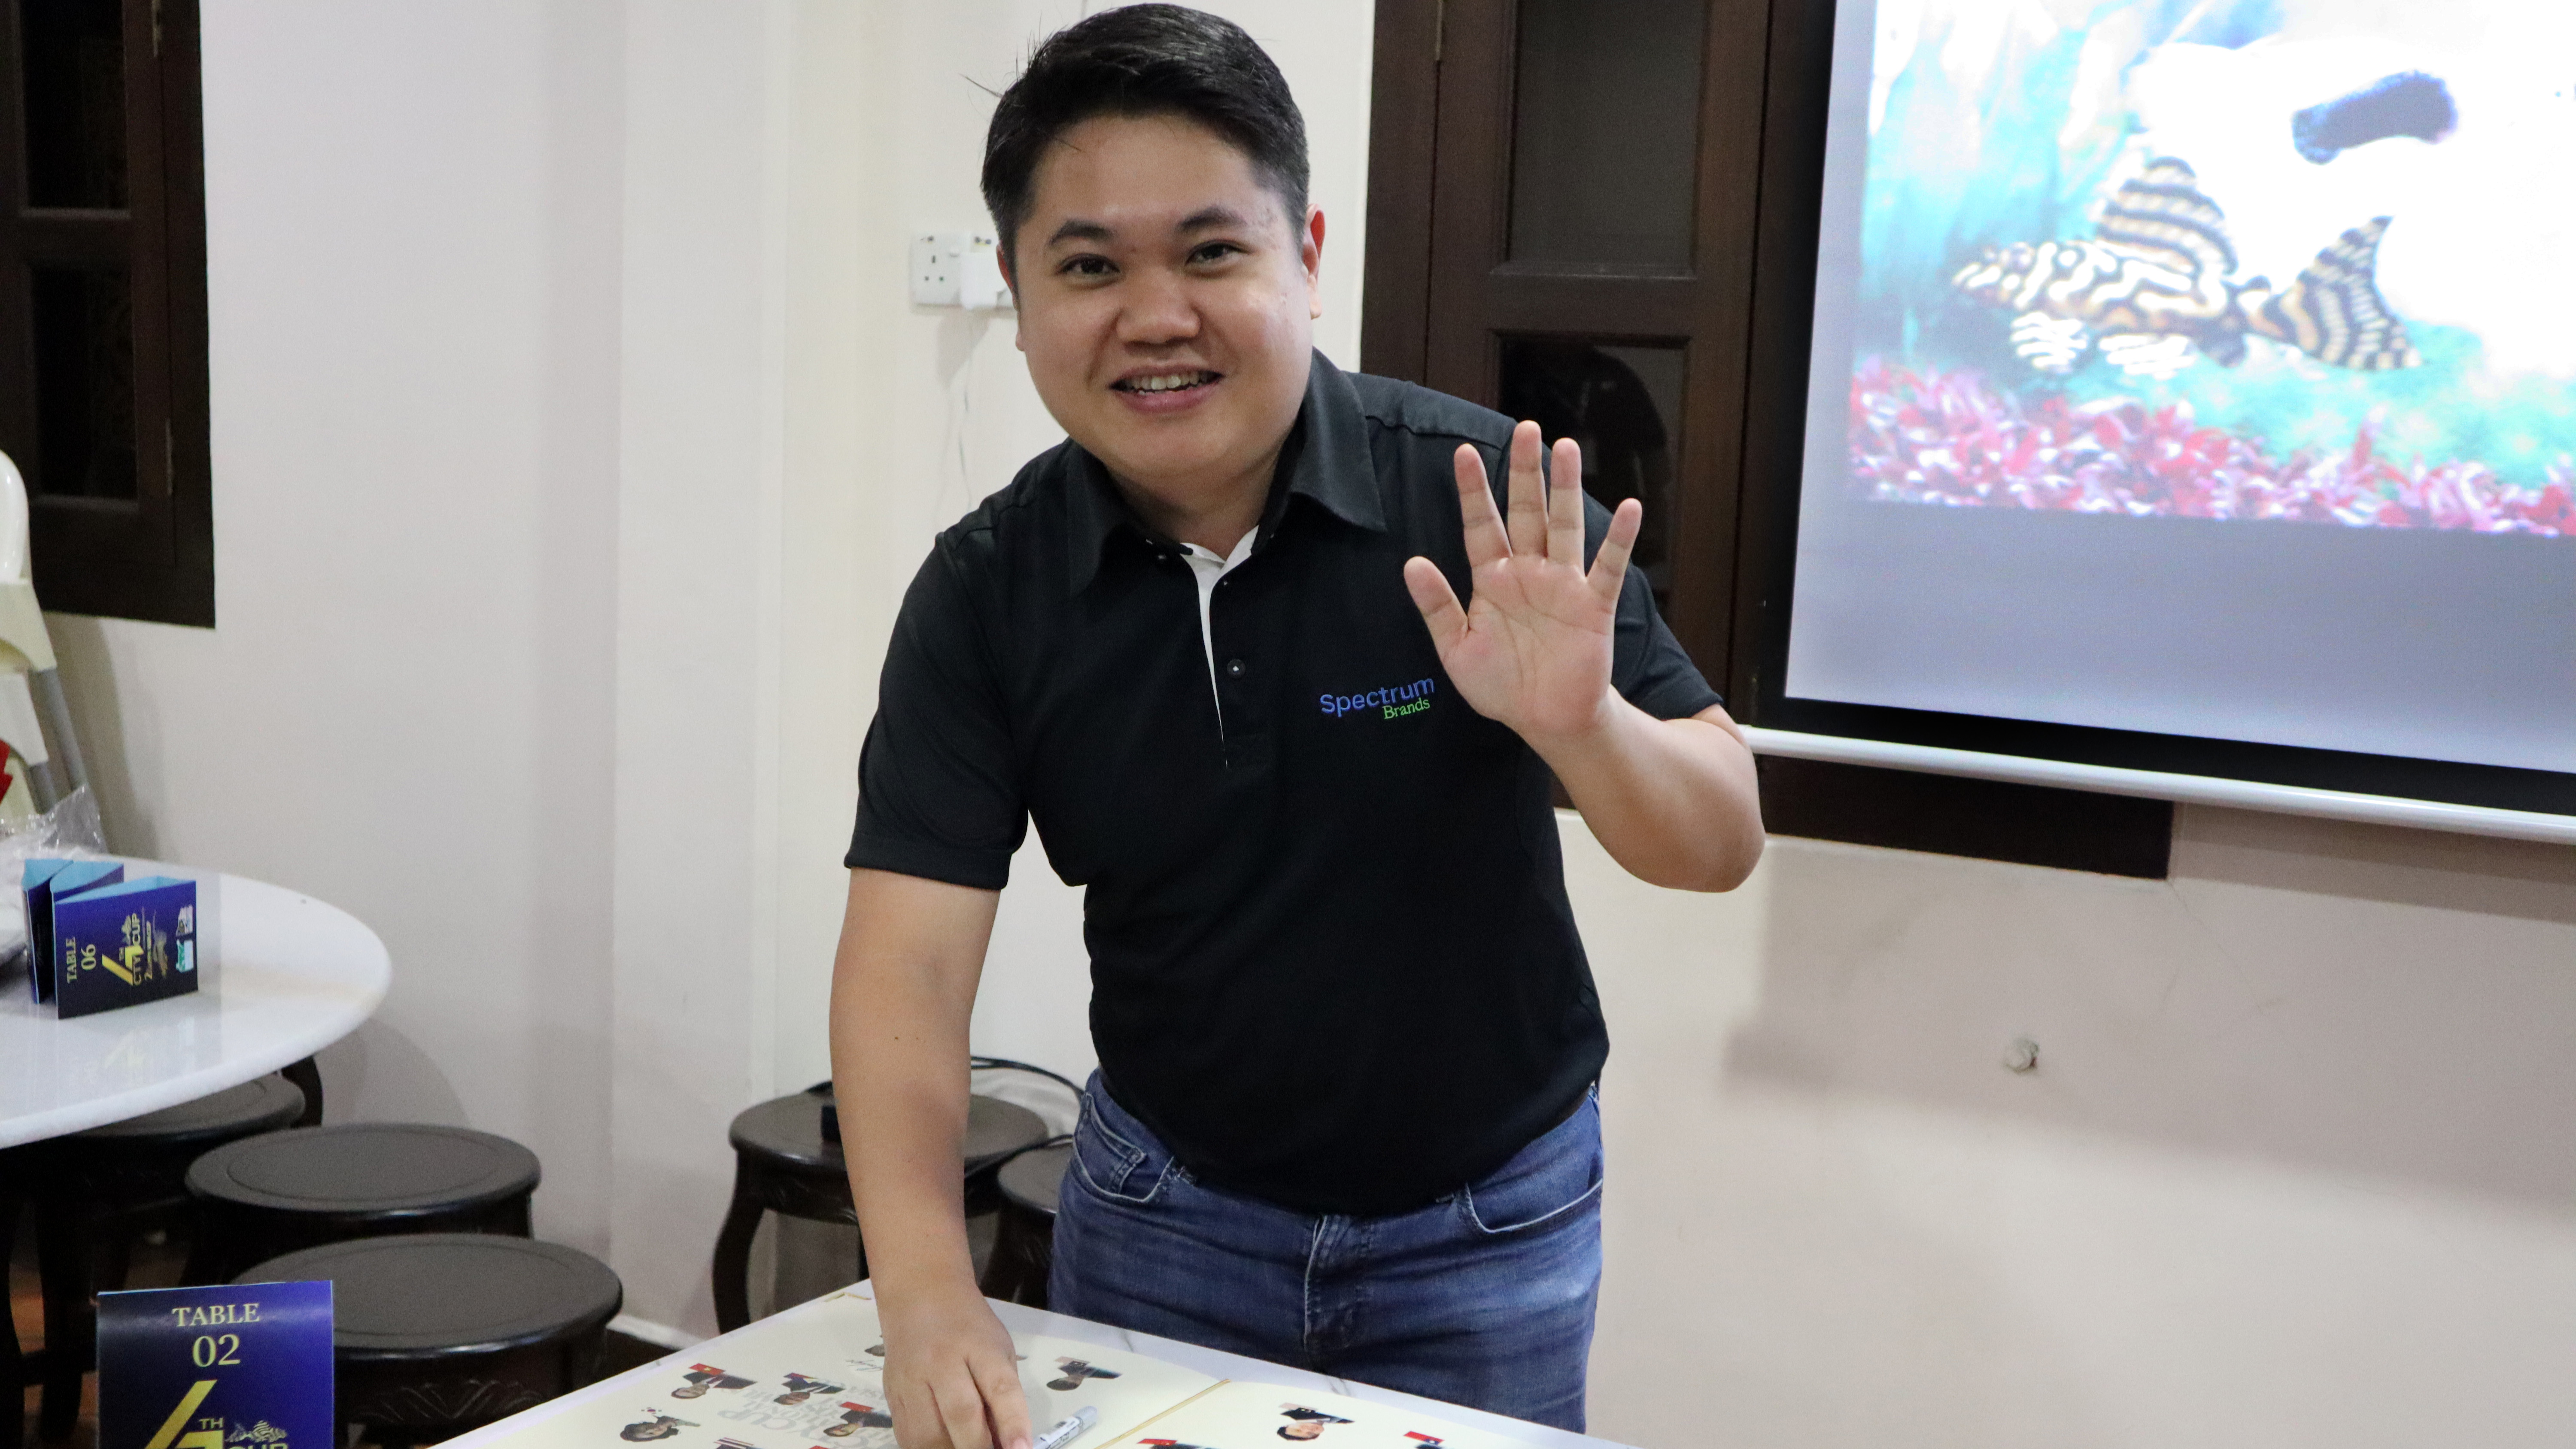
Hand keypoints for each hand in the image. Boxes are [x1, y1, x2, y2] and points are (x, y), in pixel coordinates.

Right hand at [880, 1282, 1032, 1448]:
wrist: (920, 1295)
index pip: (999, 1388)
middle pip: (960, 1414)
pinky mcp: (891, 1394)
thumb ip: (1003, 1395)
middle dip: (978, 1447)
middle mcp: (941, 1361)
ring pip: (928, 1433)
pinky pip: (907, 1436)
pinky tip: (943, 1445)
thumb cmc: (969, 1326)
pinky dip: (926, 1448)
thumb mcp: (997, 1349)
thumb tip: (1006, 1444)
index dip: (1012, 1423)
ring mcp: (911, 1379)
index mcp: (979, 1346)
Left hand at [1402, 421, 1641, 747]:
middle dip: (1524, 472)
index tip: (1463, 452)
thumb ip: (1436, 608)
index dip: (1473, 491)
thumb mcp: (1456, 650)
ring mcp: (1563, 586)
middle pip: (1526, 512)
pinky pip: (1608, 568)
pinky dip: (1619, 540)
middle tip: (1525, 428)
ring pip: (1565, 527)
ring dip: (1566, 490)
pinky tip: (1630, 509)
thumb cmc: (1502, 685)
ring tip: (1566, 448)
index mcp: (1492, 580)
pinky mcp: (1594, 607)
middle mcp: (1529, 573)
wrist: (1545, 720)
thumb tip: (1412, 563)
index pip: (1481, 525)